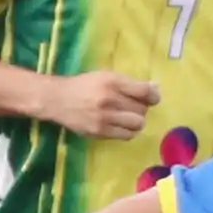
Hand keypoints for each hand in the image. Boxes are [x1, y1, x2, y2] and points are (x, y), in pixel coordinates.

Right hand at [46, 69, 160, 140]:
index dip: (153, 96)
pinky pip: (126, 135)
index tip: (152, 98)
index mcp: (111, 81)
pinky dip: (128, 131)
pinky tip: (121, 125)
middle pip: (142, 109)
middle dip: (141, 108)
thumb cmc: (84, 86)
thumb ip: (128, 83)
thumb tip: (155, 88)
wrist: (57, 99)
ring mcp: (104, 117)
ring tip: (128, 117)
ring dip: (136, 121)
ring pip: (137, 124)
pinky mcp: (99, 132)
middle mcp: (109, 99)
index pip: (144, 91)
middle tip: (132, 107)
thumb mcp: (104, 76)